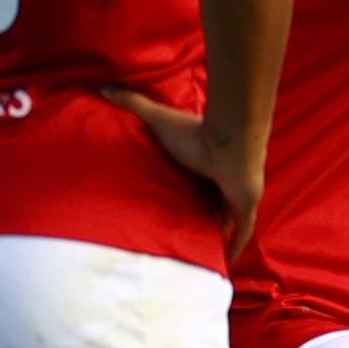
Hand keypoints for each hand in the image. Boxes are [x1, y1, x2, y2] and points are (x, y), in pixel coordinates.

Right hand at [103, 89, 261, 254]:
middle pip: (209, 202)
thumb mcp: (157, 119)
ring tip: (199, 252)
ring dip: (216, 232)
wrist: (229, 141)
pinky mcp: (245, 208)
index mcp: (202, 164)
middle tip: (180, 234)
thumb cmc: (194, 132)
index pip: (193, 181)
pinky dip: (236, 246)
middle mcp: (219, 181)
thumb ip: (132, 103)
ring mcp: (235, 195)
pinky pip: (242, 232)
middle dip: (199, 215)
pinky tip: (228, 261)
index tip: (169, 203)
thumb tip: (103, 86)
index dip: (184, 192)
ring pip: (225, 218)